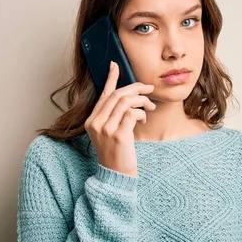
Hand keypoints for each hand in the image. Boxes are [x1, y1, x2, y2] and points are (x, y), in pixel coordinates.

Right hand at [84, 62, 155, 176]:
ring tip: (149, 106)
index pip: (103, 95)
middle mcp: (95, 124)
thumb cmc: (118, 153)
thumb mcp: (110, 132)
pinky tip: (144, 118)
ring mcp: (105, 130)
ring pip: (125, 102)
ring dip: (142, 101)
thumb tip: (127, 96)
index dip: (110, 78)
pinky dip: (141, 112)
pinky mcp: (118, 136)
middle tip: (148, 88)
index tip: (115, 65)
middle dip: (135, 88)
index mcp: (91, 121)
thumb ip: (113, 116)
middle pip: (117, 95)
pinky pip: (132, 113)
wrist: (117, 176)